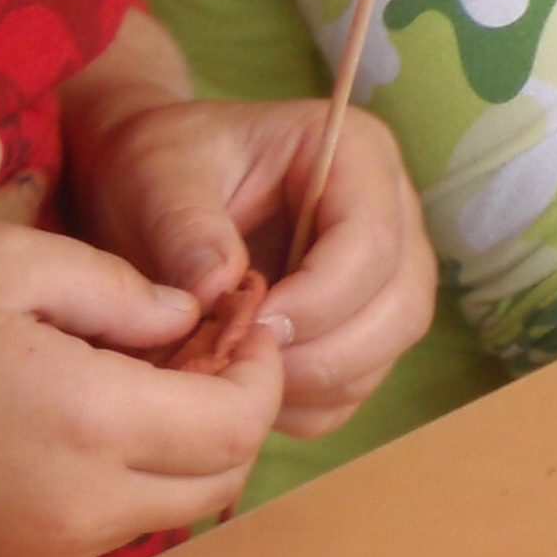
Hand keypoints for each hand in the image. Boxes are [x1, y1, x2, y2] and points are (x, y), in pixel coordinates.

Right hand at [0, 215, 279, 556]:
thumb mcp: (11, 263)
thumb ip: (122, 288)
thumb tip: (190, 313)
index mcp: (93, 423)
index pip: (238, 423)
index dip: (263, 369)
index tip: (249, 317)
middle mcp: (85, 505)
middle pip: (222, 480)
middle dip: (240, 411)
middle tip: (214, 344)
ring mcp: (49, 549)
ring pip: (174, 512)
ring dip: (192, 450)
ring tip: (157, 374)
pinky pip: (116, 528)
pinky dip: (138, 479)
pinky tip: (99, 417)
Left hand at [70, 91, 435, 438]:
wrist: (157, 188)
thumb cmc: (165, 164)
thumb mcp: (157, 176)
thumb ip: (185, 226)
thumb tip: (218, 292)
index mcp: (356, 153)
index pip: (370, 240)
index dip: (317, 298)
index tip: (245, 325)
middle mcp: (391, 210)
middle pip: (400, 304)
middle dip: (324, 353)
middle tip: (244, 365)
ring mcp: (386, 271)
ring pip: (386, 350)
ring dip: (316, 383)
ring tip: (238, 376)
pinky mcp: (363, 322)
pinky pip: (358, 383)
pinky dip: (309, 403)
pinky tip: (249, 387)